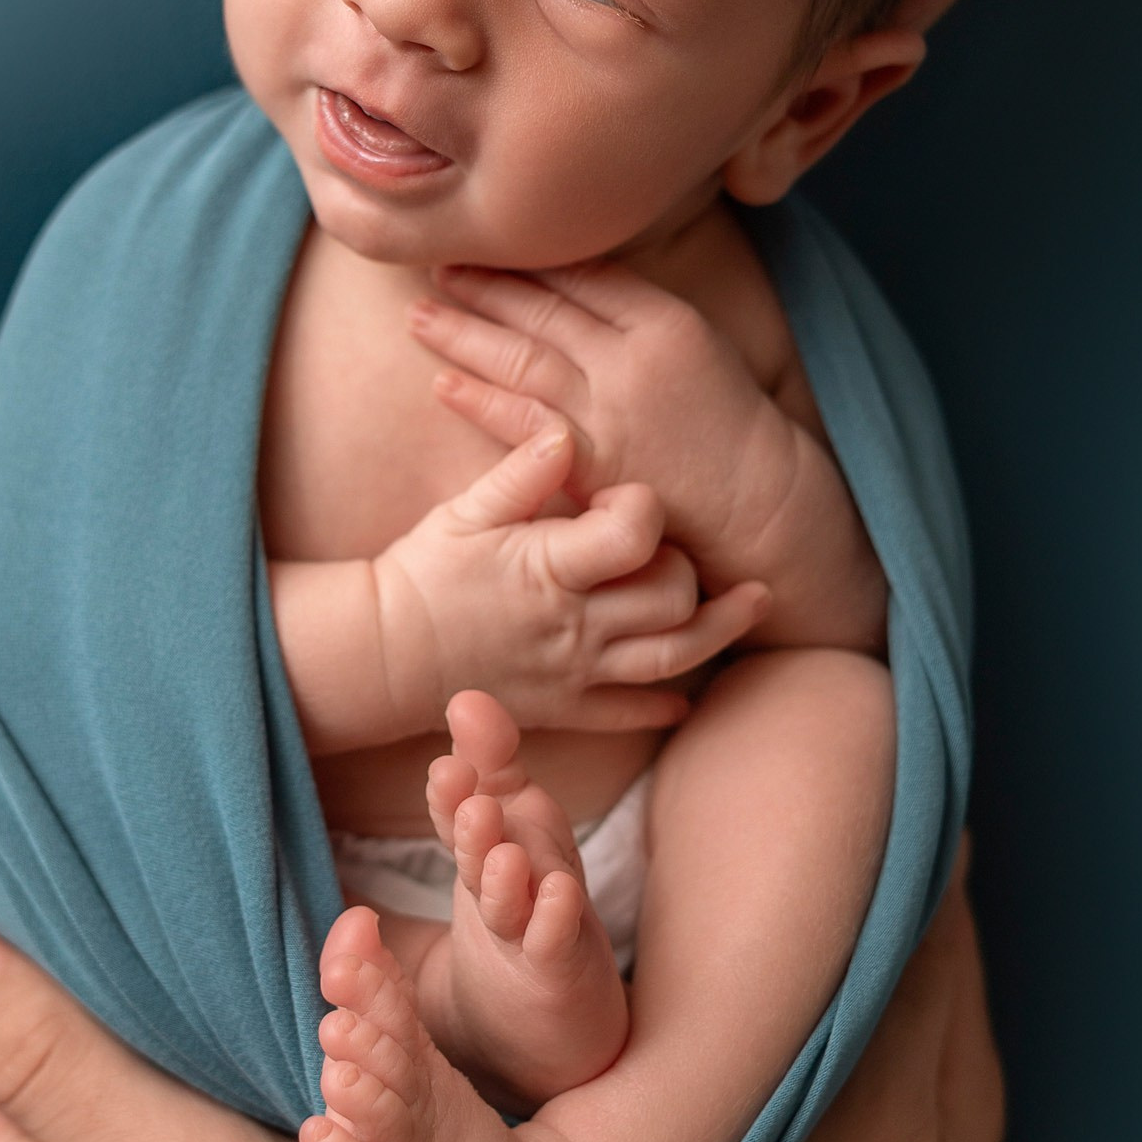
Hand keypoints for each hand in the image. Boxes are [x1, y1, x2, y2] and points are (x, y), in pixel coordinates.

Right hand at [375, 422, 767, 736]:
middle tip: (668, 548)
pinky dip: (667, 704)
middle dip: (686, 567)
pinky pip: (632, 713)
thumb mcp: (464, 512)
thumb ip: (521, 472)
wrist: (384, 652)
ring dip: (722, 629)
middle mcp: (574, 626)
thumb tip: (567, 429)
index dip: (645, 509)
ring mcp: (577, 673)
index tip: (629, 500)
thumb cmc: (424, 572)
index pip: (634, 535)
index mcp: (549, 568)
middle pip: (672, 598)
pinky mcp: (568, 709)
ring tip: (756, 602)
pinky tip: (688, 691)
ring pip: (674, 657)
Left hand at [410, 261, 883, 648]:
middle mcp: (633, 357)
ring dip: (465, 334)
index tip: (485, 242)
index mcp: (665, 318)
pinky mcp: (591, 464)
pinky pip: (523, 426)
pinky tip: (443, 385)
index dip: (527, 257)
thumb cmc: (728, 425)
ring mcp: (609, 412)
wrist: (760, 504)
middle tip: (435, 263)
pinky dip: (480, 402)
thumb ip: (637, 314)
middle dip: (483, 284)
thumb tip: (573, 282)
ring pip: (522, 358)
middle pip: (542, 307)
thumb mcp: (698, 345)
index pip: (580, 273)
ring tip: (419, 316)